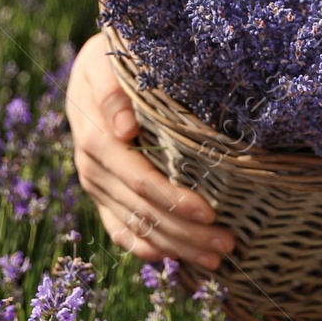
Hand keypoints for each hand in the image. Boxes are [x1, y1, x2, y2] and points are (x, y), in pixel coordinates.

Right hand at [65, 32, 234, 273]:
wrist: (93, 68)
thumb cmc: (111, 59)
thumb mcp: (106, 62)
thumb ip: (113, 92)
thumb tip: (124, 129)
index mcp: (97, 139)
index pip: (140, 179)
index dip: (174, 200)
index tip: (211, 213)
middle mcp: (93, 168)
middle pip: (144, 211)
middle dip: (186, 233)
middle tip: (228, 246)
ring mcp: (96, 186)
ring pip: (137, 227)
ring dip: (177, 247)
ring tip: (216, 260)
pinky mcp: (101, 195)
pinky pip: (121, 230)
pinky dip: (147, 248)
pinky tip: (176, 260)